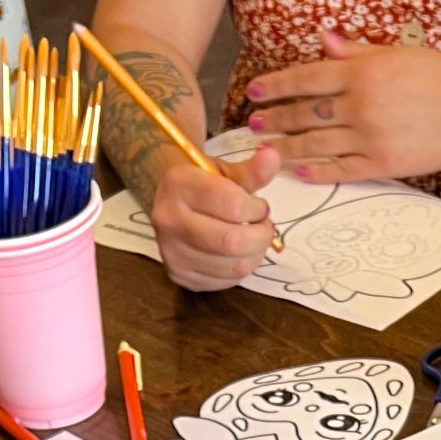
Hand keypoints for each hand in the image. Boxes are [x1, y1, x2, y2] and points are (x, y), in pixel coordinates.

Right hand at [151, 144, 280, 290]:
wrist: (174, 203)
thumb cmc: (205, 184)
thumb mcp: (226, 172)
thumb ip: (251, 170)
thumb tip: (272, 157)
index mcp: (179, 184)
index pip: (233, 205)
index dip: (258, 209)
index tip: (260, 206)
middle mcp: (168, 219)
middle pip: (231, 242)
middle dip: (261, 237)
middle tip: (265, 227)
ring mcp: (170, 251)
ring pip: (232, 266)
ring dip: (255, 255)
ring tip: (254, 240)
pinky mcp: (178, 275)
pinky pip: (224, 282)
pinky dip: (240, 270)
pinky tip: (238, 255)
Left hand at [243, 29, 440, 182]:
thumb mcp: (399, 53)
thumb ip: (358, 52)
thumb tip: (324, 42)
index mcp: (364, 72)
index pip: (308, 77)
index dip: (278, 85)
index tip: (255, 91)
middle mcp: (363, 104)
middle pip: (306, 114)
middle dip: (276, 119)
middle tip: (253, 124)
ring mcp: (372, 137)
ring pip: (317, 144)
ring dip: (286, 147)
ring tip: (266, 149)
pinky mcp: (385, 164)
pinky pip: (343, 169)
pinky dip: (318, 170)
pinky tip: (299, 170)